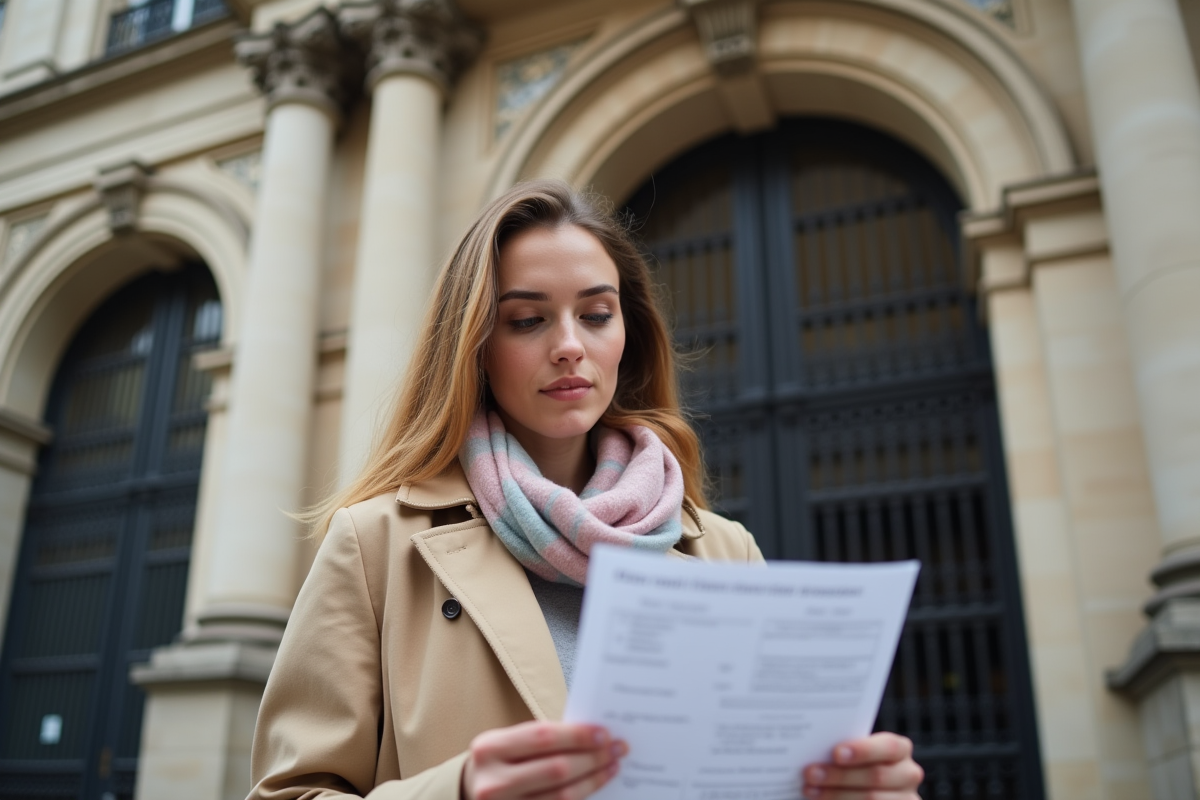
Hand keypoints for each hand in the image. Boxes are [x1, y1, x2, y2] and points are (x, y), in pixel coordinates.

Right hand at [462, 721, 627, 799]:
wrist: (470, 793)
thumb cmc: (499, 762)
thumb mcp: (508, 744)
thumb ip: (542, 740)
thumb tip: (593, 736)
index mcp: (490, 748)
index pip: (543, 738)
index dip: (578, 736)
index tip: (605, 733)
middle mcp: (493, 782)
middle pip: (556, 769)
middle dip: (593, 758)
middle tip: (617, 749)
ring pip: (561, 797)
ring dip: (593, 781)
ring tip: (611, 767)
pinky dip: (580, 798)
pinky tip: (594, 787)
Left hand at [801, 732, 922, 798]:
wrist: (866, 789)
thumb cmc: (856, 765)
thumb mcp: (856, 755)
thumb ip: (845, 750)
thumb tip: (814, 747)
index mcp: (900, 750)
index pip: (888, 747)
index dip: (863, 750)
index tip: (836, 753)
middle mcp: (908, 774)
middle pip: (876, 776)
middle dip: (840, 776)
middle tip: (810, 773)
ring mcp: (907, 798)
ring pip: (871, 798)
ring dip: (837, 795)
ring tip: (810, 790)